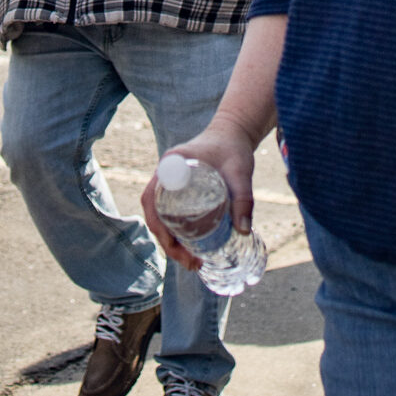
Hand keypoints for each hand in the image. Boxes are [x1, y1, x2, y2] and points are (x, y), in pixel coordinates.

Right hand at [140, 120, 258, 268]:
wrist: (233, 132)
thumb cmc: (234, 148)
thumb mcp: (240, 171)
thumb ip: (243, 198)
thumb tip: (244, 232)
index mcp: (172, 164)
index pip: (151, 198)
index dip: (157, 224)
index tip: (175, 244)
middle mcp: (166, 174)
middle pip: (154, 212)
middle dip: (166, 242)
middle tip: (191, 263)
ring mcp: (171, 182)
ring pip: (160, 216)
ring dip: (170, 240)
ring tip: (192, 262)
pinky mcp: (179, 189)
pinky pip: (168, 213)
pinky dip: (175, 232)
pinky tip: (191, 247)